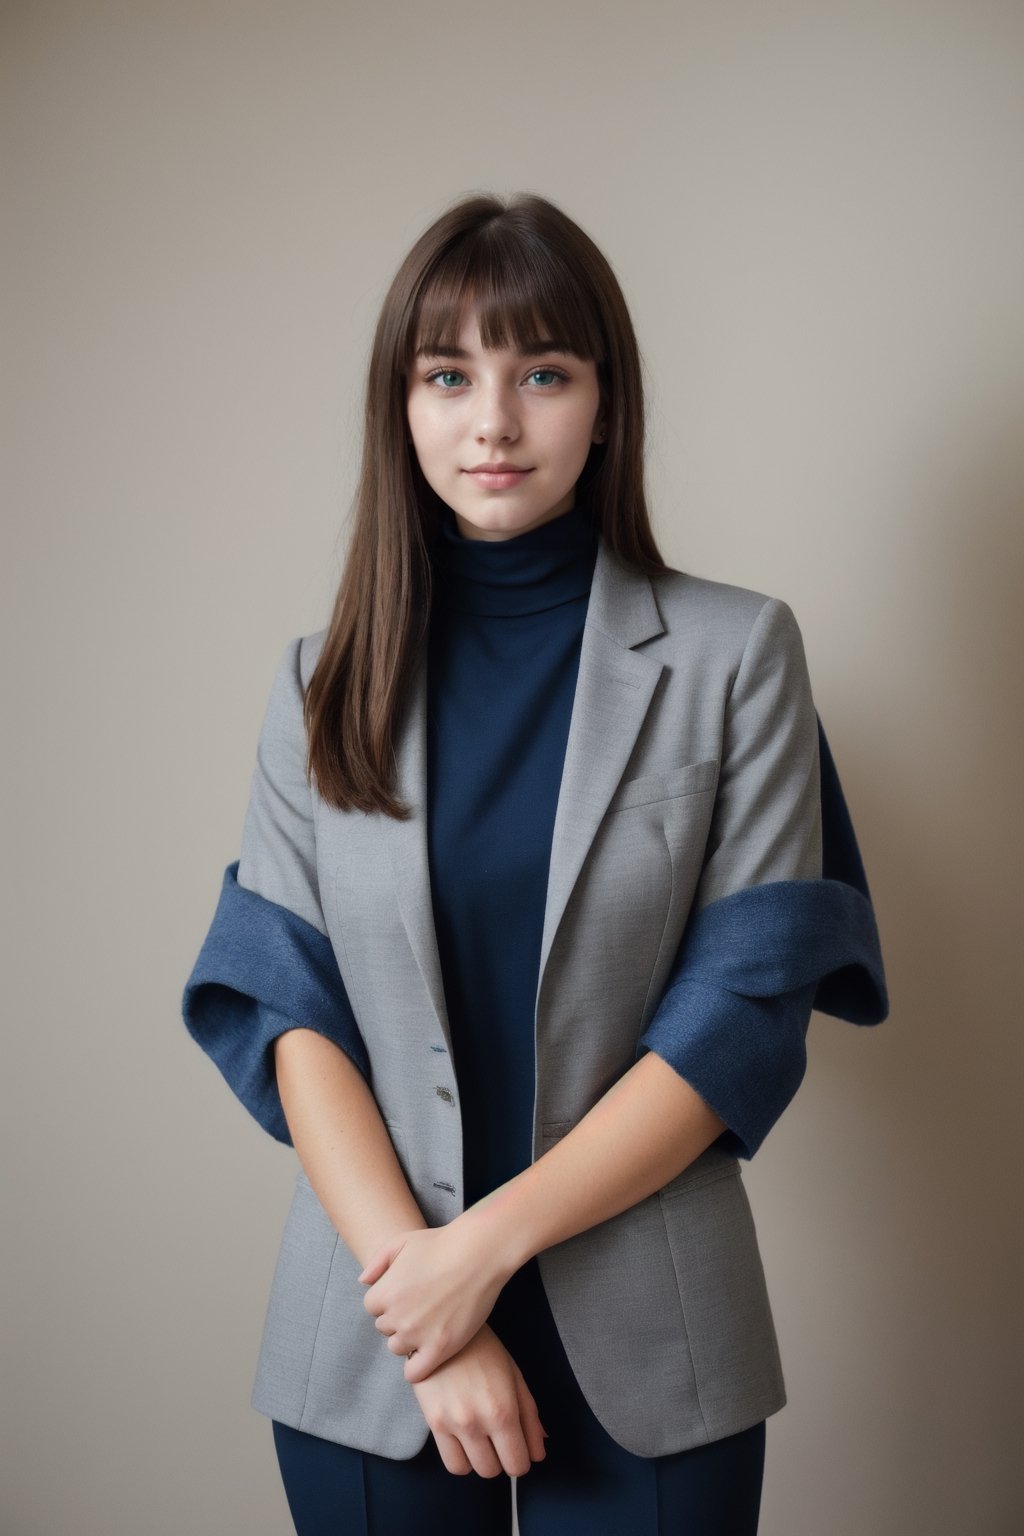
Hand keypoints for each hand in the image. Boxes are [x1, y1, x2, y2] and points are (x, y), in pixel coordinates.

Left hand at [359, 1217, 512, 1381]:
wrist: (479, 1253)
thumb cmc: (441, 1243)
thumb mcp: (401, 1241)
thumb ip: (377, 1261)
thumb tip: (363, 1281)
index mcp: (385, 1292)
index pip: (372, 1307)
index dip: (388, 1299)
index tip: (406, 1293)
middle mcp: (398, 1316)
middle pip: (384, 1328)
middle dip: (398, 1317)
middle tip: (421, 1305)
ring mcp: (418, 1335)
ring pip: (397, 1348)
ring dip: (408, 1338)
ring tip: (428, 1322)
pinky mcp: (440, 1348)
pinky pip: (414, 1373)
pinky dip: (416, 1367)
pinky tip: (427, 1352)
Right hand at [411, 1324, 546, 1477]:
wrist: (444, 1330)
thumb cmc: (485, 1350)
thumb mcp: (515, 1376)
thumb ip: (530, 1416)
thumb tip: (538, 1452)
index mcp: (503, 1410)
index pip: (517, 1464)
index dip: (521, 1460)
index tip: (518, 1449)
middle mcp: (477, 1422)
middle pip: (494, 1471)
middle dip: (501, 1459)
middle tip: (499, 1440)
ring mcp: (453, 1424)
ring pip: (472, 1470)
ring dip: (480, 1460)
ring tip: (481, 1438)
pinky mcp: (433, 1423)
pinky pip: (451, 1463)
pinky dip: (461, 1458)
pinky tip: (464, 1439)